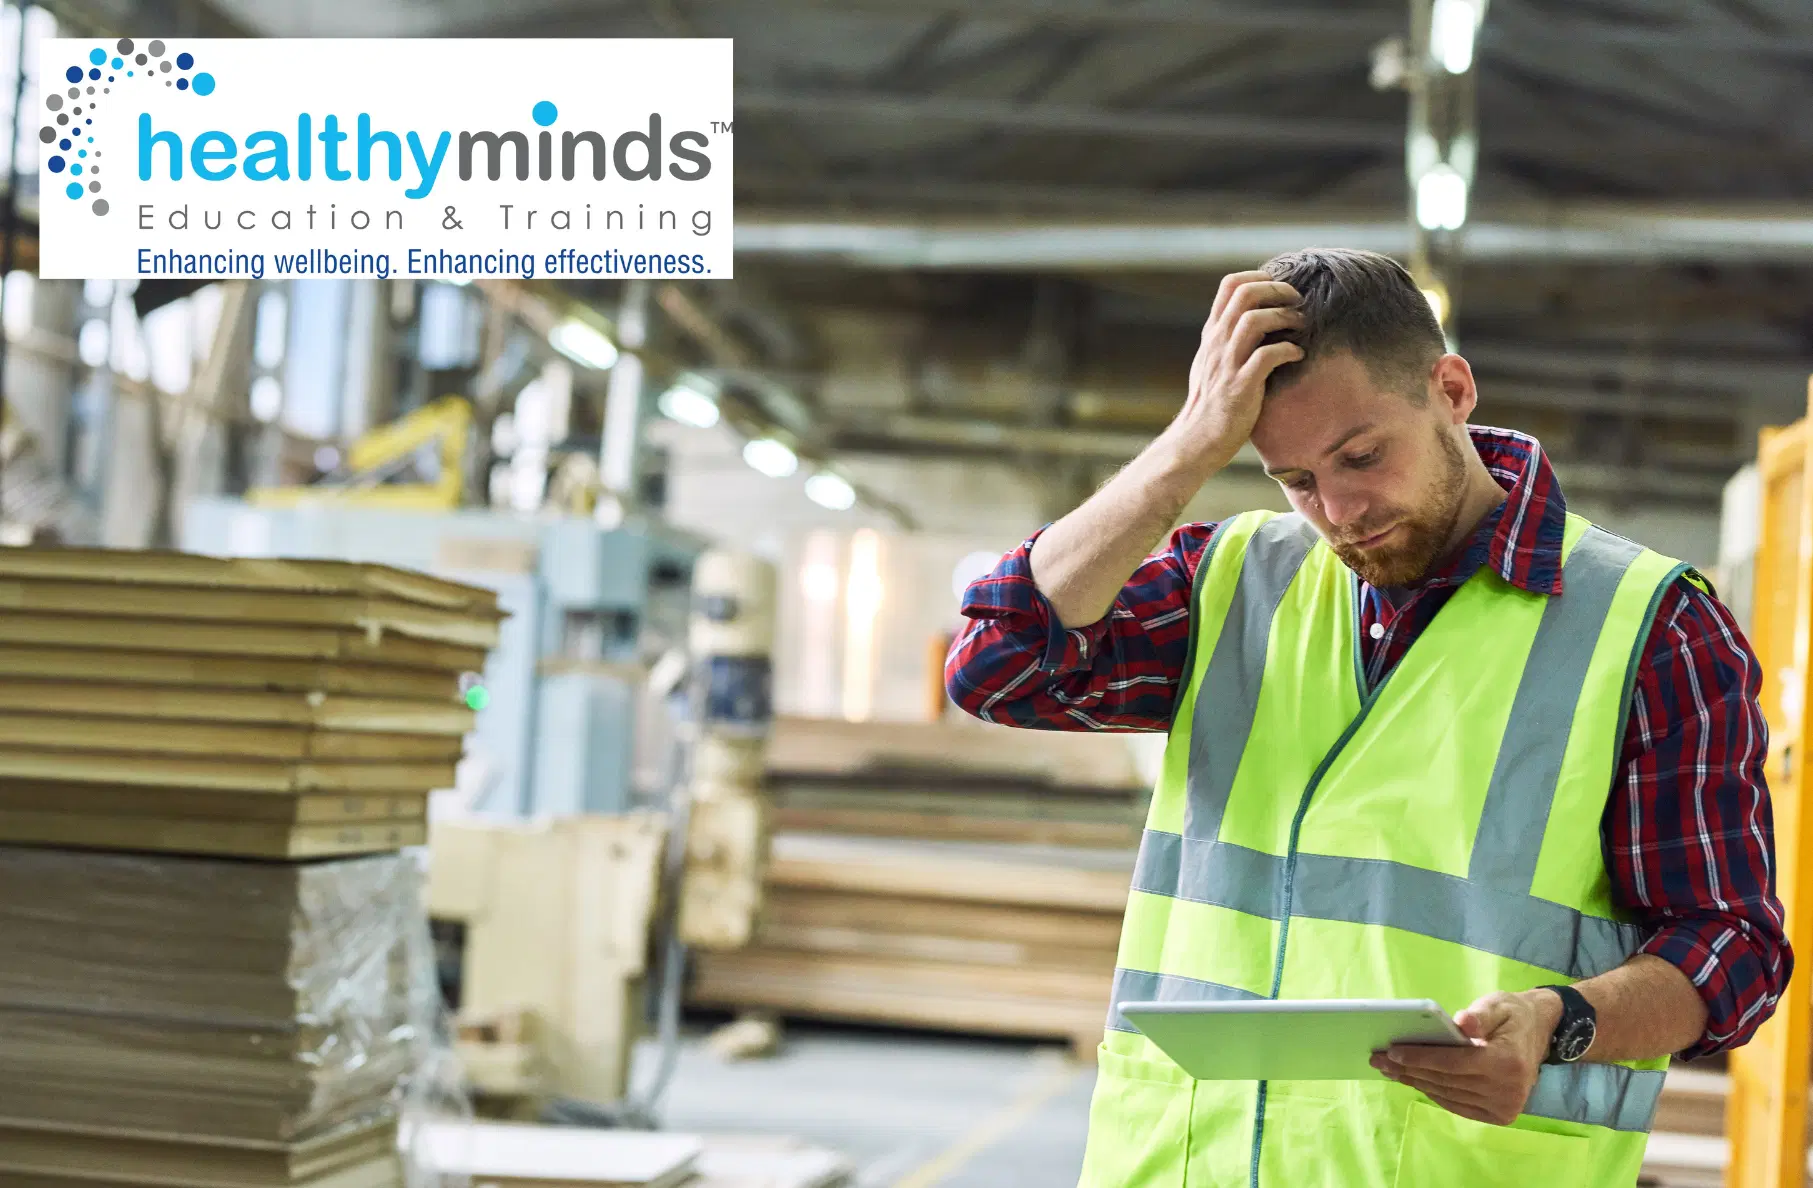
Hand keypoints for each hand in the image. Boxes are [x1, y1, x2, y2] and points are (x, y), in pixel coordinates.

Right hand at [1167, 271, 1304, 473]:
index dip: (1260, 277)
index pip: (1230, 284)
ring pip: (1256, 320)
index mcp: (1212, 334)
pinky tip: (1298, 356)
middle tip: (1298, 302)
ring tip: (1302, 326)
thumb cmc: (1211, 403)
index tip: (1280, 289)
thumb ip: (1228, 339)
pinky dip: (1289, 350)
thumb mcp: (1212, 363)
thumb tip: (1257, 319)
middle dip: (1279, 291)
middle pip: (1246, 294)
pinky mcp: (1240, 386)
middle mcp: (1217, 343)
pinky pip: (1268, 355)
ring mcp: (1227, 364)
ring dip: (1286, 317)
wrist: (1197, 440)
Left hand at [1368, 991, 1559, 1125]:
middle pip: (1446, 1081)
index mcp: (1507, 1062)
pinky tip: (1413, 1081)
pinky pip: (1457, 1105)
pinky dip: (1433, 1093)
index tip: (1390, 1052)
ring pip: (1448, 1095)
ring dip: (1415, 1083)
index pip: (1453, 1063)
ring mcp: (1505, 1107)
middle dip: (1408, 1070)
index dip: (1420, 1058)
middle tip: (1378, 1060)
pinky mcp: (1500, 1115)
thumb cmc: (1512, 1015)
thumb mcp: (1497, 1004)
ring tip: (1389, 1070)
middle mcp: (1508, 1090)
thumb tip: (1461, 1022)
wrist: (1540, 1034)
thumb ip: (1479, 1015)